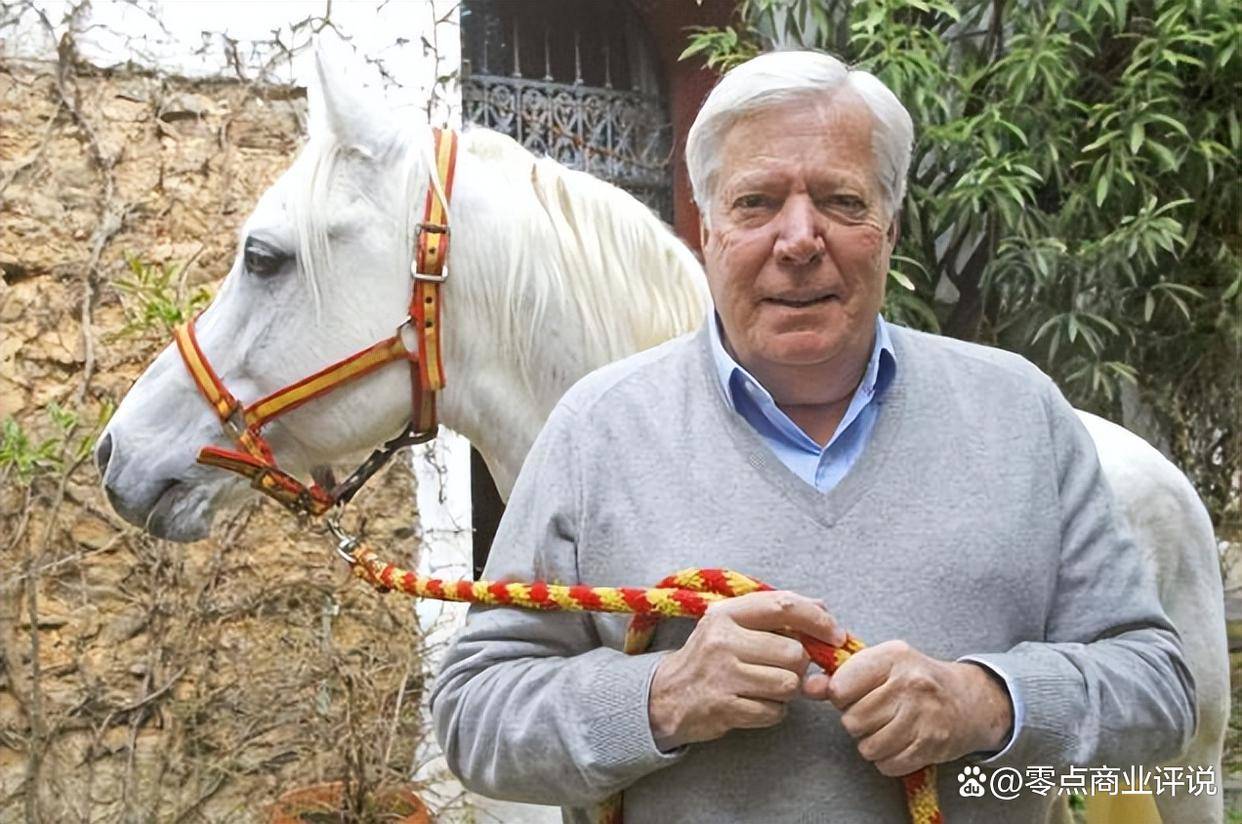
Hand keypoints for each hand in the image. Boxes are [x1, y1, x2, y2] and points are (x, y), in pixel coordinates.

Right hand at [648, 590, 845, 750]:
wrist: (666, 696)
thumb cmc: (709, 658)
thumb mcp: (733, 625)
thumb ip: (775, 616)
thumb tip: (823, 608)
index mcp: (726, 614)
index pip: (783, 606)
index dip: (817, 620)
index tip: (836, 634)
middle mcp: (722, 640)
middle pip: (795, 653)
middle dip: (798, 666)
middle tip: (778, 669)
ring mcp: (722, 675)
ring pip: (789, 684)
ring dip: (786, 691)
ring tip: (764, 687)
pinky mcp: (725, 707)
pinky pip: (775, 712)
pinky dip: (773, 711)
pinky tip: (754, 704)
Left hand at [824, 640, 1013, 776]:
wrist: (968, 700)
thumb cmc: (915, 679)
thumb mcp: (881, 664)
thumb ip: (841, 674)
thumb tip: (807, 687)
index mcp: (893, 656)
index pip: (841, 686)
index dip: (839, 695)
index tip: (850, 694)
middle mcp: (910, 684)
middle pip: (853, 719)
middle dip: (855, 721)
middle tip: (871, 713)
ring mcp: (924, 715)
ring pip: (868, 745)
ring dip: (870, 743)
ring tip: (883, 728)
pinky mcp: (932, 744)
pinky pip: (888, 764)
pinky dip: (886, 759)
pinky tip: (897, 742)